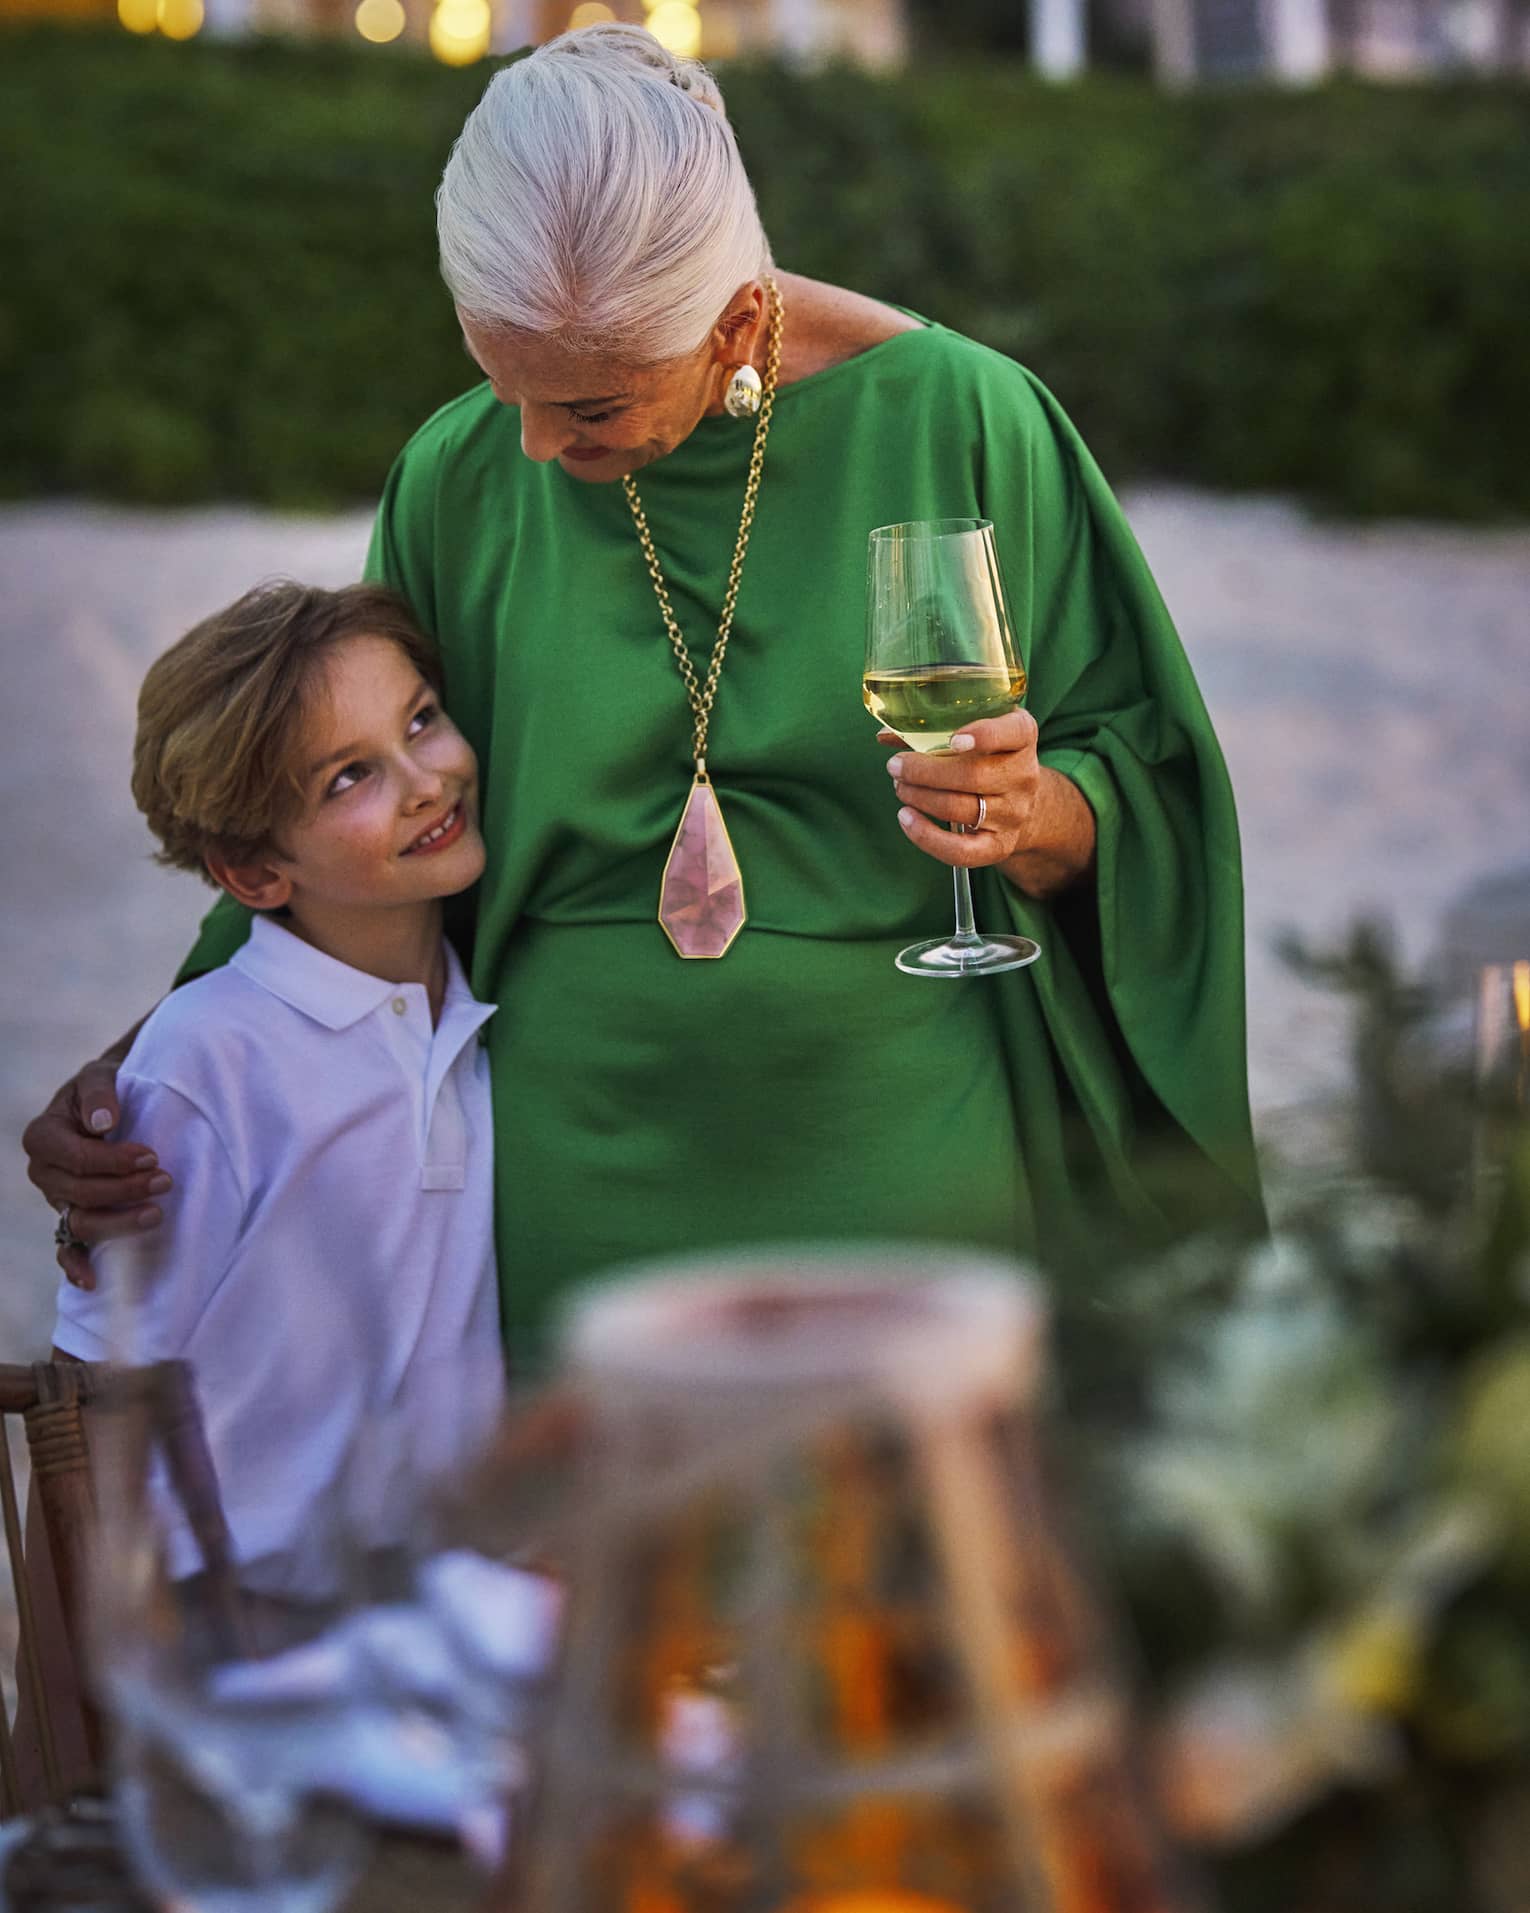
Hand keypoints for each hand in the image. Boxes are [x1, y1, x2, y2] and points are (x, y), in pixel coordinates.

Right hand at [23, 1062, 169, 1290]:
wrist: (114, 1100)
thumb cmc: (106, 1087)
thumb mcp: (100, 1075)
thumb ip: (100, 1092)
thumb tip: (105, 1122)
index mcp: (43, 1137)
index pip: (76, 1160)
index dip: (113, 1162)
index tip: (151, 1157)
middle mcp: (45, 1173)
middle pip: (80, 1194)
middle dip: (124, 1191)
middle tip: (165, 1181)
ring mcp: (58, 1200)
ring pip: (80, 1223)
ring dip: (118, 1223)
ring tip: (157, 1214)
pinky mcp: (74, 1217)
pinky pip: (67, 1248)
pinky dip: (76, 1266)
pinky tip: (93, 1281)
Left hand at [879, 710, 1096, 897]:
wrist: (1023, 804)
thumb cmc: (987, 759)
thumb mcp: (974, 733)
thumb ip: (934, 729)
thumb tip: (886, 735)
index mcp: (1022, 737)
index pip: (1015, 732)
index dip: (985, 735)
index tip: (954, 739)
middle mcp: (1023, 775)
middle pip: (973, 775)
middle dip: (924, 771)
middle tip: (896, 766)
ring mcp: (1013, 813)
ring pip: (959, 808)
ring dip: (919, 796)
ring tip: (900, 787)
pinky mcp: (999, 846)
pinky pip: (960, 850)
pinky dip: (926, 836)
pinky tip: (906, 818)